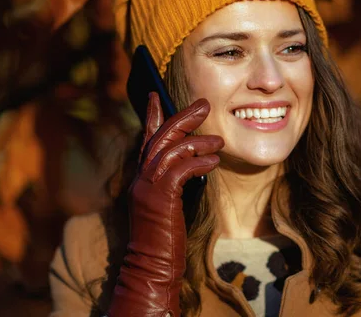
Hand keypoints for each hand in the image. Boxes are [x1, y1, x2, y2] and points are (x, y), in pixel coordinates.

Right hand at [108, 93, 223, 316]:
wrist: (151, 267)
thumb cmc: (164, 238)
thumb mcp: (168, 204)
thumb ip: (174, 181)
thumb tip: (194, 162)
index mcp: (142, 178)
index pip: (146, 139)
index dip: (153, 116)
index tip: (157, 94)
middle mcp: (141, 179)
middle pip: (160, 137)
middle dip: (182, 117)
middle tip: (203, 103)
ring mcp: (147, 188)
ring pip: (170, 149)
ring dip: (197, 140)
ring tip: (219, 140)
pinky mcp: (160, 198)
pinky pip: (181, 169)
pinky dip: (199, 161)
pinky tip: (214, 161)